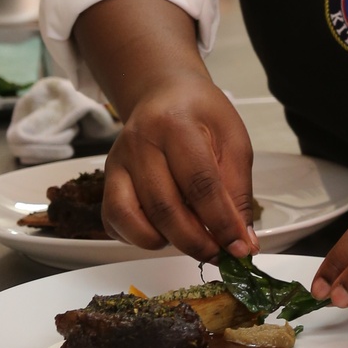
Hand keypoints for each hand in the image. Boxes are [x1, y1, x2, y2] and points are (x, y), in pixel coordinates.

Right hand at [101, 75, 256, 260]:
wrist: (165, 94)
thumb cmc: (202, 116)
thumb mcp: (233, 141)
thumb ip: (238, 191)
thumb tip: (243, 241)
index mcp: (176, 125)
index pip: (200, 183)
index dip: (221, 222)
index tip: (239, 249)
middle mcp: (140, 142)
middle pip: (165, 207)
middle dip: (196, 241)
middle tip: (219, 254)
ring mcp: (117, 162)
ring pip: (136, 219)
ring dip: (169, 242)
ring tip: (194, 238)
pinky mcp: (105, 179)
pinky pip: (115, 222)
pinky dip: (139, 238)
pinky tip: (164, 231)